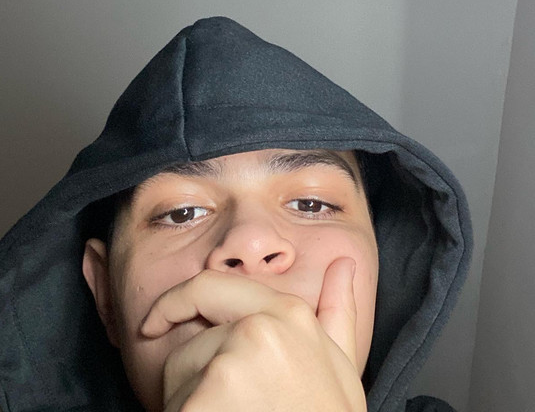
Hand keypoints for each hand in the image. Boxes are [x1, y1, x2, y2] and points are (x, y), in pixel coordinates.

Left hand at [141, 257, 366, 411]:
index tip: (154, 321)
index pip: (208, 286)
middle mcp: (257, 330)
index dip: (173, 303)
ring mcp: (229, 367)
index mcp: (288, 314)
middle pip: (189, 343)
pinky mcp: (202, 403)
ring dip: (192, 405)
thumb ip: (338, 312)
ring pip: (176, 381)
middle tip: (209, 403)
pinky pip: (173, 406)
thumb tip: (344, 262)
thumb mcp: (340, 368)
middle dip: (188, 375)